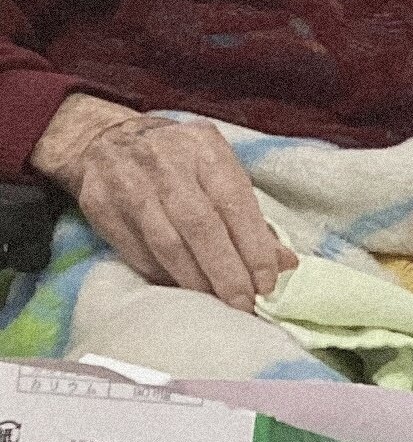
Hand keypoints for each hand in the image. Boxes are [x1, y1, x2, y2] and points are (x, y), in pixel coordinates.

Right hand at [30, 97, 293, 310]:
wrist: (105, 138)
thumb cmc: (180, 161)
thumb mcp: (221, 171)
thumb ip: (252, 215)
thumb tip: (286, 263)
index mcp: (204, 150)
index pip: (234, 203)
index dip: (253, 248)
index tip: (267, 283)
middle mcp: (164, 162)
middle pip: (199, 226)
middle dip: (226, 272)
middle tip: (243, 303)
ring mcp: (126, 182)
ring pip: (165, 243)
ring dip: (196, 280)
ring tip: (217, 302)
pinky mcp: (99, 205)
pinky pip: (136, 252)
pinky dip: (164, 275)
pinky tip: (182, 289)